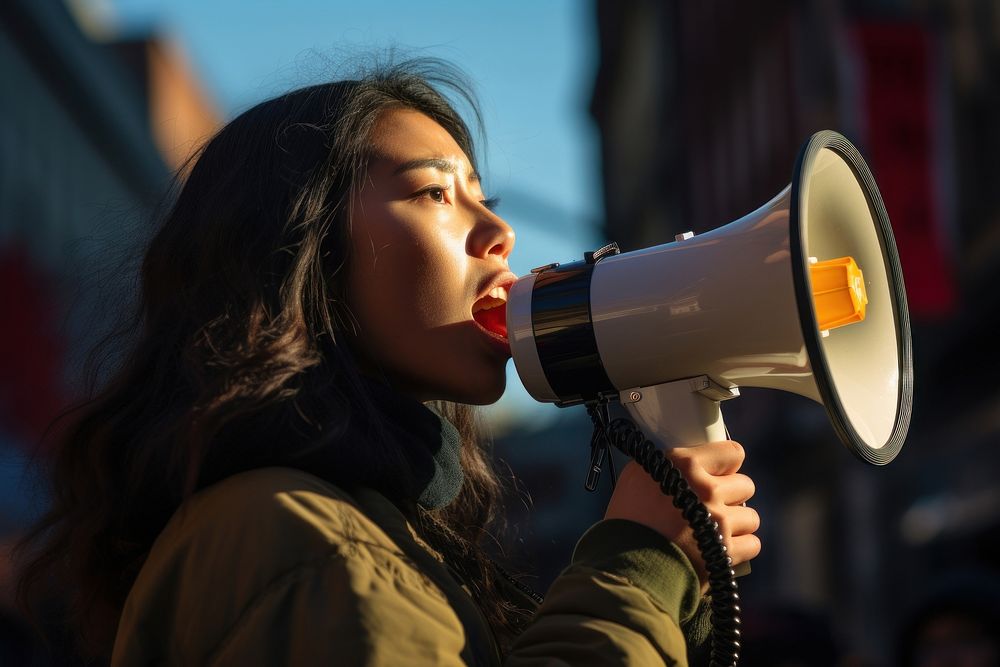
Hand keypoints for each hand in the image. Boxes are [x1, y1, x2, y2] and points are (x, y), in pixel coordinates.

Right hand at [604, 440, 759, 590]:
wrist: (625, 567)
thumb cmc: (625, 522)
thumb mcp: (636, 477)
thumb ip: (667, 466)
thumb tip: (688, 466)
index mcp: (683, 464)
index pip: (731, 452)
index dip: (726, 464)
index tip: (719, 474)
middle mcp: (706, 489)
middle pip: (745, 485)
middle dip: (732, 495)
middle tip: (713, 506)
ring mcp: (719, 522)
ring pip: (751, 516)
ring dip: (737, 524)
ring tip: (717, 532)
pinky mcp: (726, 552)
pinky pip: (752, 543)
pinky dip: (740, 548)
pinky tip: (723, 549)